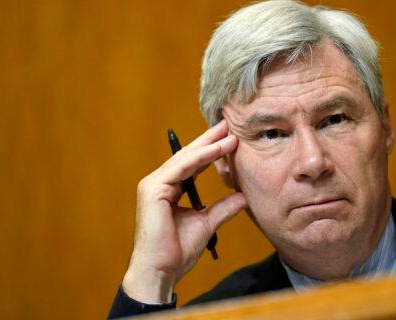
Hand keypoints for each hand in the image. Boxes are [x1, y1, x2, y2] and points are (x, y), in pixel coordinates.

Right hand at [121, 120, 246, 303]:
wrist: (161, 271)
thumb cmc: (177, 251)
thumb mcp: (207, 224)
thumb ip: (223, 208)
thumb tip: (243, 197)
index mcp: (167, 189)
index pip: (192, 164)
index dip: (211, 151)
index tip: (230, 139)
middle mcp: (158, 183)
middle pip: (188, 156)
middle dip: (209, 140)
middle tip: (228, 124)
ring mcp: (153, 185)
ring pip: (185, 159)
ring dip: (209, 145)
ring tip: (229, 133)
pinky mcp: (153, 190)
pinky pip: (182, 168)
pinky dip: (200, 158)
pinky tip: (218, 149)